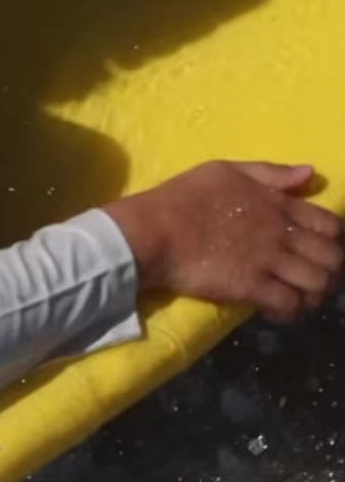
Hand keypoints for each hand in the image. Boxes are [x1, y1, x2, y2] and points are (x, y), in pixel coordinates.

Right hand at [104, 161, 343, 322]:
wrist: (153, 231)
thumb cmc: (181, 198)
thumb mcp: (225, 170)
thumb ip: (269, 173)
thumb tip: (310, 174)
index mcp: (277, 204)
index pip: (330, 225)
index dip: (330, 240)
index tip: (314, 249)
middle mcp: (280, 234)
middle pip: (331, 258)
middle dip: (328, 271)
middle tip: (309, 278)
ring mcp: (267, 262)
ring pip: (317, 283)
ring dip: (313, 294)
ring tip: (298, 298)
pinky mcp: (250, 287)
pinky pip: (288, 304)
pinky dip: (289, 311)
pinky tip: (277, 311)